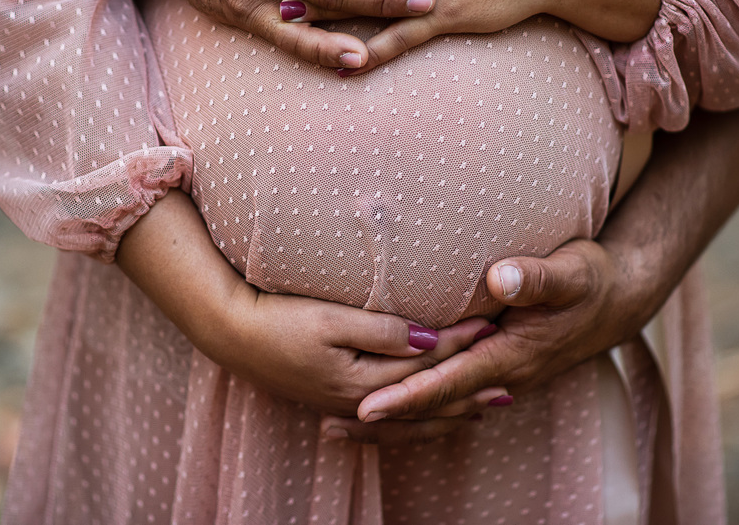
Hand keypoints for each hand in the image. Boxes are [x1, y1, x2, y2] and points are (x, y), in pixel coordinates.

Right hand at [116, 189, 495, 415]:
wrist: (228, 333)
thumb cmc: (277, 318)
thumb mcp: (330, 319)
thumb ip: (381, 331)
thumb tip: (430, 340)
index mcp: (361, 380)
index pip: (426, 364)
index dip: (463, 345)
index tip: (495, 327)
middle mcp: (358, 400)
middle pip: (424, 398)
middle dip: (467, 390)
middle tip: (510, 384)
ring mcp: (345, 403)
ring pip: (409, 416)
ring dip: (446, 411)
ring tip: (480, 408)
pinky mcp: (333, 398)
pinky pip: (388, 419)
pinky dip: (415, 419)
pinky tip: (424, 413)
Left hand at [319, 238, 640, 442]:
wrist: (618, 301)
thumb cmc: (590, 279)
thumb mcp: (571, 271)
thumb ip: (536, 277)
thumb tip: (501, 277)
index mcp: (513, 354)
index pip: (451, 381)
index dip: (409, 395)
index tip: (367, 407)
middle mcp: (504, 376)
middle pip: (438, 408)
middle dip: (388, 421)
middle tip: (333, 426)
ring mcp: (501, 379)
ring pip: (441, 412)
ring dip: (395, 423)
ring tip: (340, 428)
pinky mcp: (496, 372)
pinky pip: (450, 401)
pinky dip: (416, 411)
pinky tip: (384, 411)